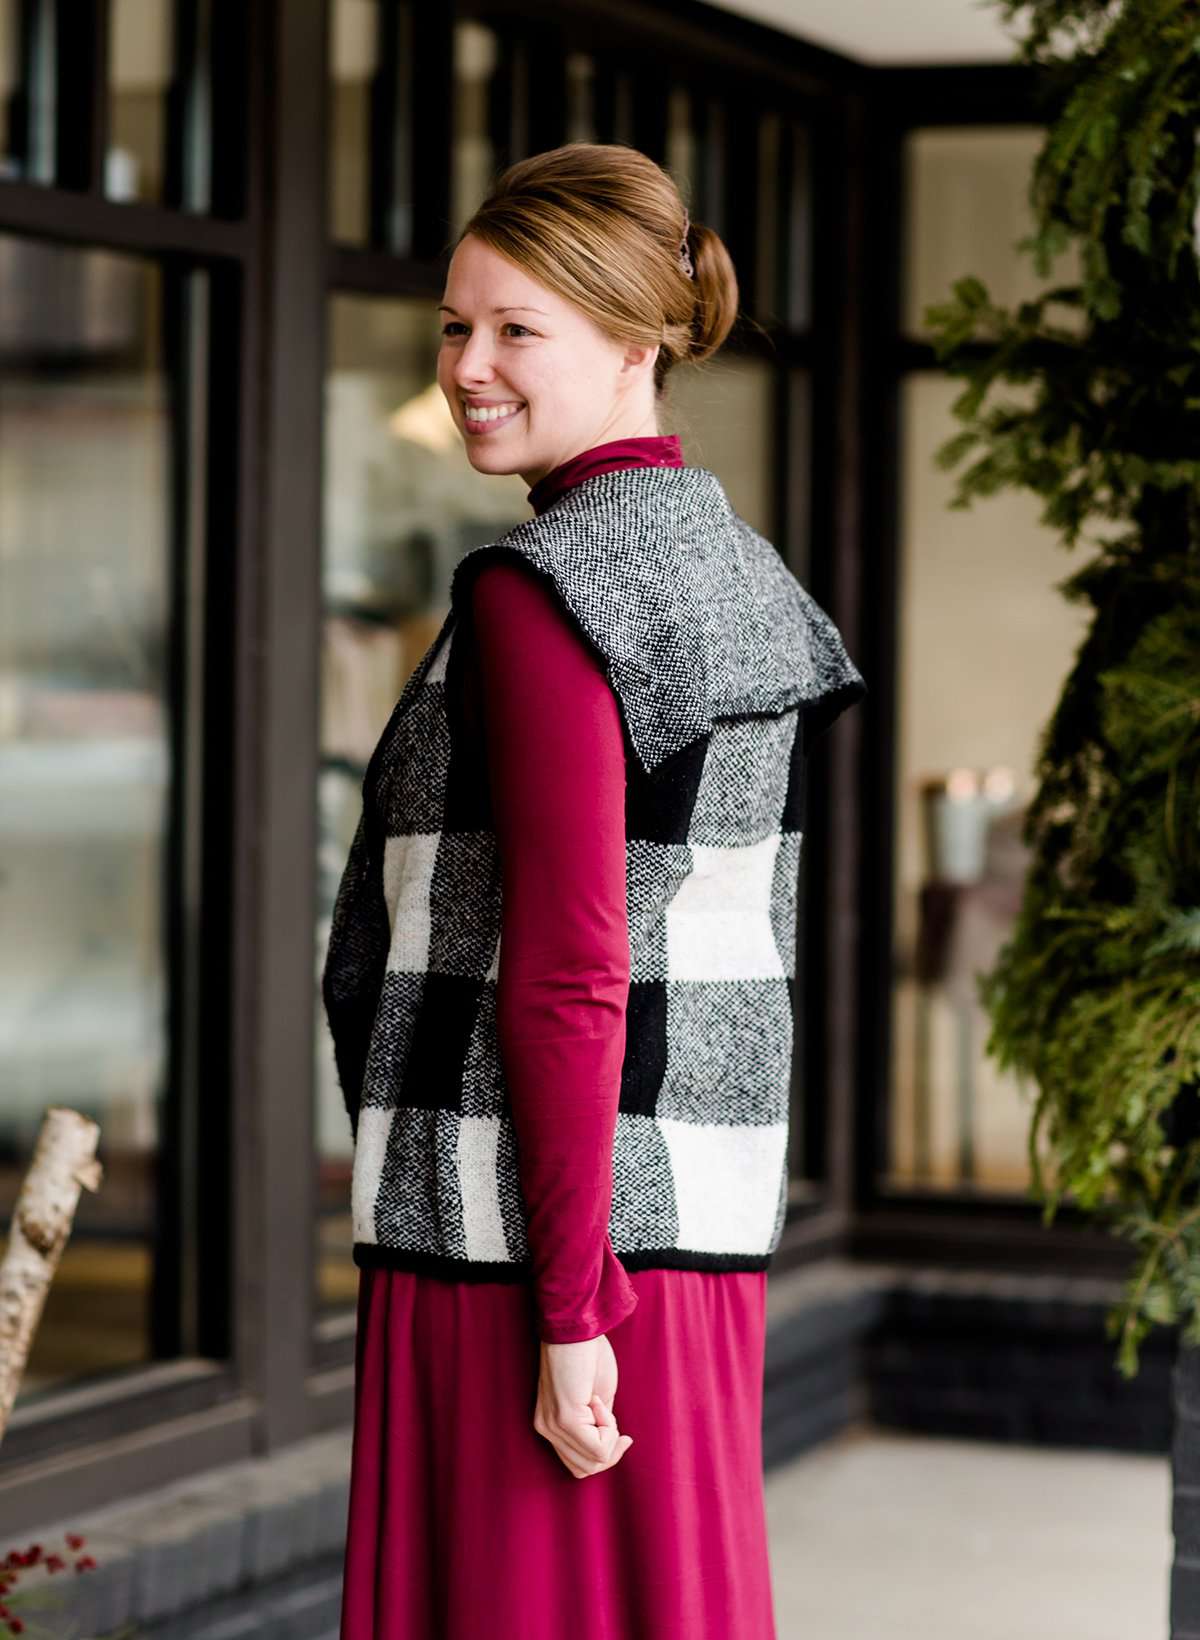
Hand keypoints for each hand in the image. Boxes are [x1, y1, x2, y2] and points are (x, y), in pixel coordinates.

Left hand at [532, 1332, 633, 1478]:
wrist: (578, 1326)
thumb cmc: (588, 1354)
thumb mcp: (597, 1399)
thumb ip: (598, 1426)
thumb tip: (610, 1448)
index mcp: (550, 1424)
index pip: (576, 1464)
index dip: (604, 1455)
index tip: (621, 1435)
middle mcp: (546, 1429)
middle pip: (584, 1469)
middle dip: (610, 1451)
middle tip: (618, 1427)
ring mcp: (553, 1426)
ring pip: (592, 1461)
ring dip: (609, 1438)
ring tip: (603, 1405)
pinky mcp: (564, 1418)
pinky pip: (597, 1446)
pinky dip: (608, 1427)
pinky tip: (599, 1400)